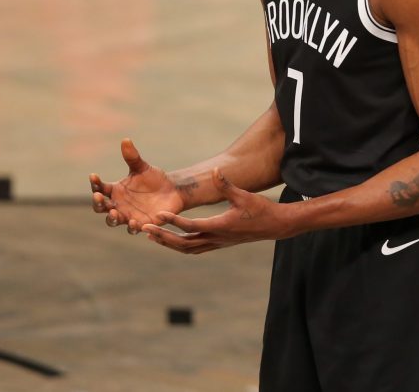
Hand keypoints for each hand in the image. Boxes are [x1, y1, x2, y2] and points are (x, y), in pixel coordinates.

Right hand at [90, 139, 185, 232]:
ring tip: (115, 213)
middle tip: (99, 197)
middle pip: (101, 207)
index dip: (95, 183)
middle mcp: (118, 204)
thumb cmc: (154, 179)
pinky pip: (133, 229)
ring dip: (112, 218)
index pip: (100, 188)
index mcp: (115, 190)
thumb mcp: (142, 167)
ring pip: (113, 221)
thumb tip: (126, 140)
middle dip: (98, 203)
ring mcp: (128, 216)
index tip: (93, 175)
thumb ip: (132, 157)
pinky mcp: (141, 224)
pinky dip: (132, 227)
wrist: (172, 192)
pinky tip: (135, 223)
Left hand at [141, 169, 293, 253]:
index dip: (174, 221)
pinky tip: (169, 239)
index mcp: (221, 226)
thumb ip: (226, 184)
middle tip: (144, 229)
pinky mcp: (218, 244)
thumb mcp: (244, 195)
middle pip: (184, 243)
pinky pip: (194, 248)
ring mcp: (217, 244)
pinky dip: (179, 245)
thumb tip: (215, 170)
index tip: (159, 215)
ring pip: (187, 249)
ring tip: (150, 235)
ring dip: (168, 243)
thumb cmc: (260, 209)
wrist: (274, 226)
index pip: (192, 226)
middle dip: (163, 237)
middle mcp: (216, 239)